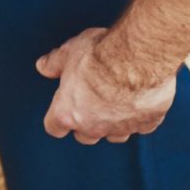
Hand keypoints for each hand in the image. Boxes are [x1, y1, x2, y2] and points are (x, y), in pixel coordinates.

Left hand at [37, 28, 177, 143]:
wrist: (138, 58)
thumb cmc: (100, 55)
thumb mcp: (68, 52)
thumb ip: (54, 63)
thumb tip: (43, 66)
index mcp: (68, 113)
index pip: (54, 127)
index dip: (56, 118)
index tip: (60, 110)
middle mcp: (94, 127)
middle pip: (84, 136)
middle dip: (84, 123)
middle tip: (88, 103)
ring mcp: (121, 128)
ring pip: (114, 135)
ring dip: (112, 123)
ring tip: (114, 103)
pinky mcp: (147, 124)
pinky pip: (141, 127)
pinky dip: (139, 117)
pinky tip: (139, 100)